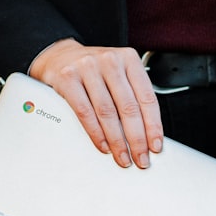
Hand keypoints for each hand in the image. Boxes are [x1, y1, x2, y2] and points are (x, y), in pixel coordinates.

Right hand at [28, 38, 163, 168]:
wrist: (60, 56)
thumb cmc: (95, 71)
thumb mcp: (119, 75)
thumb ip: (133, 97)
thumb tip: (147, 135)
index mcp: (129, 59)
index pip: (147, 98)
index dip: (153, 126)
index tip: (155, 146)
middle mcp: (110, 61)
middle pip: (129, 107)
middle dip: (137, 139)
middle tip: (141, 159)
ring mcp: (88, 68)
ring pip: (107, 112)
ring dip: (117, 141)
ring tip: (123, 157)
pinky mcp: (68, 78)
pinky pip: (84, 112)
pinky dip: (96, 133)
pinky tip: (103, 146)